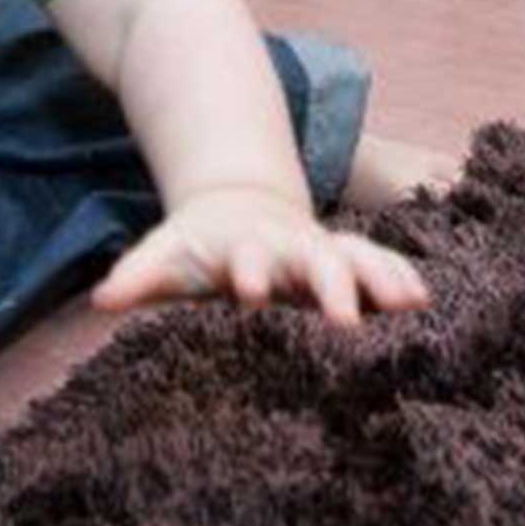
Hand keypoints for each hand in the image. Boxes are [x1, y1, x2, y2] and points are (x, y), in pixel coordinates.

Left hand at [91, 189, 429, 325]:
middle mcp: (289, 249)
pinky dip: (400, 278)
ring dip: (378, 278)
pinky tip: (423, 298)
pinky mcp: (347, 263)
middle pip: (313, 262)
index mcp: (245, 248)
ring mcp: (322, 253)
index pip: (247, 260)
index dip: (249, 273)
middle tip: (343, 317)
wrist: (236, 208)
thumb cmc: (199, 247)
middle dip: (328, 285)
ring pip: (356, 260)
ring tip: (407, 302)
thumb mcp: (166, 255)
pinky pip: (380, 266)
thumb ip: (138, 275)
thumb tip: (101, 301)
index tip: (249, 288)